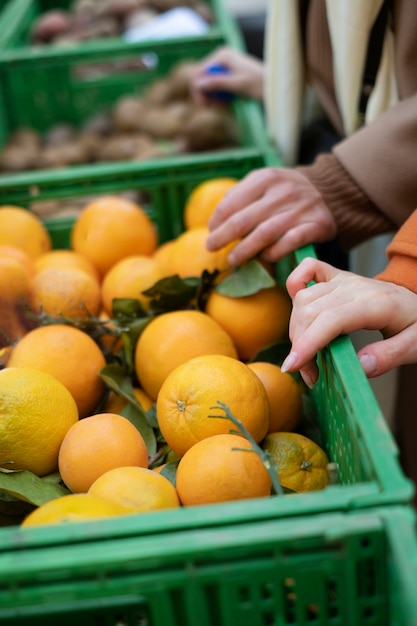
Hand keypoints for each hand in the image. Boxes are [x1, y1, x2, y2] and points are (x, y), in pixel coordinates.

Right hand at [190, 46, 263, 104]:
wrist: (274, 86)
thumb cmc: (259, 84)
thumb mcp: (237, 85)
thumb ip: (217, 83)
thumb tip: (198, 84)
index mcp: (222, 55)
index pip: (199, 72)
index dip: (198, 89)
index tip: (204, 104)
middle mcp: (221, 58)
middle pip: (202, 78)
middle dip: (205, 94)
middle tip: (213, 107)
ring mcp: (224, 66)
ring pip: (208, 84)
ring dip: (212, 97)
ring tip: (222, 105)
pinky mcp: (228, 75)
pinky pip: (216, 87)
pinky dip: (219, 96)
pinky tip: (226, 102)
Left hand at [206, 167, 336, 265]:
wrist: (328, 190)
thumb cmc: (285, 191)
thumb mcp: (264, 181)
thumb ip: (241, 194)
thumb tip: (217, 220)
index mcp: (266, 177)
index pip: (232, 203)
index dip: (217, 221)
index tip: (210, 232)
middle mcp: (284, 191)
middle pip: (244, 220)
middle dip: (223, 237)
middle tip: (211, 248)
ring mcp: (301, 208)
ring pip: (265, 234)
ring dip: (244, 250)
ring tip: (233, 259)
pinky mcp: (317, 224)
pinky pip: (290, 242)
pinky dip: (274, 252)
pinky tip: (263, 258)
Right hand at [281, 257, 416, 386]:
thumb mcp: (416, 345)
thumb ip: (389, 356)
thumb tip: (359, 366)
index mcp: (374, 303)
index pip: (331, 320)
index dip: (307, 343)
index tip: (292, 366)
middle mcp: (354, 287)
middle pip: (310, 312)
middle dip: (300, 346)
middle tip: (309, 374)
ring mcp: (343, 280)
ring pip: (303, 298)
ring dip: (295, 329)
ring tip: (306, 356)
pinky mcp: (336, 276)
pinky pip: (308, 269)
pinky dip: (294, 284)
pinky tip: (296, 309)